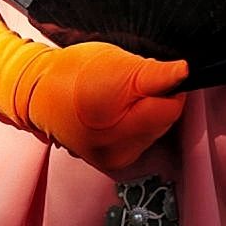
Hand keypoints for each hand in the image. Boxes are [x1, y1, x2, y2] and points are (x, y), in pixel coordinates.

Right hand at [0, 16, 188, 171]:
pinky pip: (141, 139)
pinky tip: (118, 111)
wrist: (38, 92)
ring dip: (147, 110)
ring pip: (155, 130)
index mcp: (119, 129)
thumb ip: (155, 74)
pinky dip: (137, 122)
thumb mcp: (117, 64)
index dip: (169, 87)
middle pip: (165, 121)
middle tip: (131, 83)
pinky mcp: (111, 162)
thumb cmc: (74, 73)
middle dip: (156, 98)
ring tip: (121, 96)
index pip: (171, 109)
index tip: (155, 73)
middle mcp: (118, 153)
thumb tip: (187, 72)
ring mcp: (114, 160)